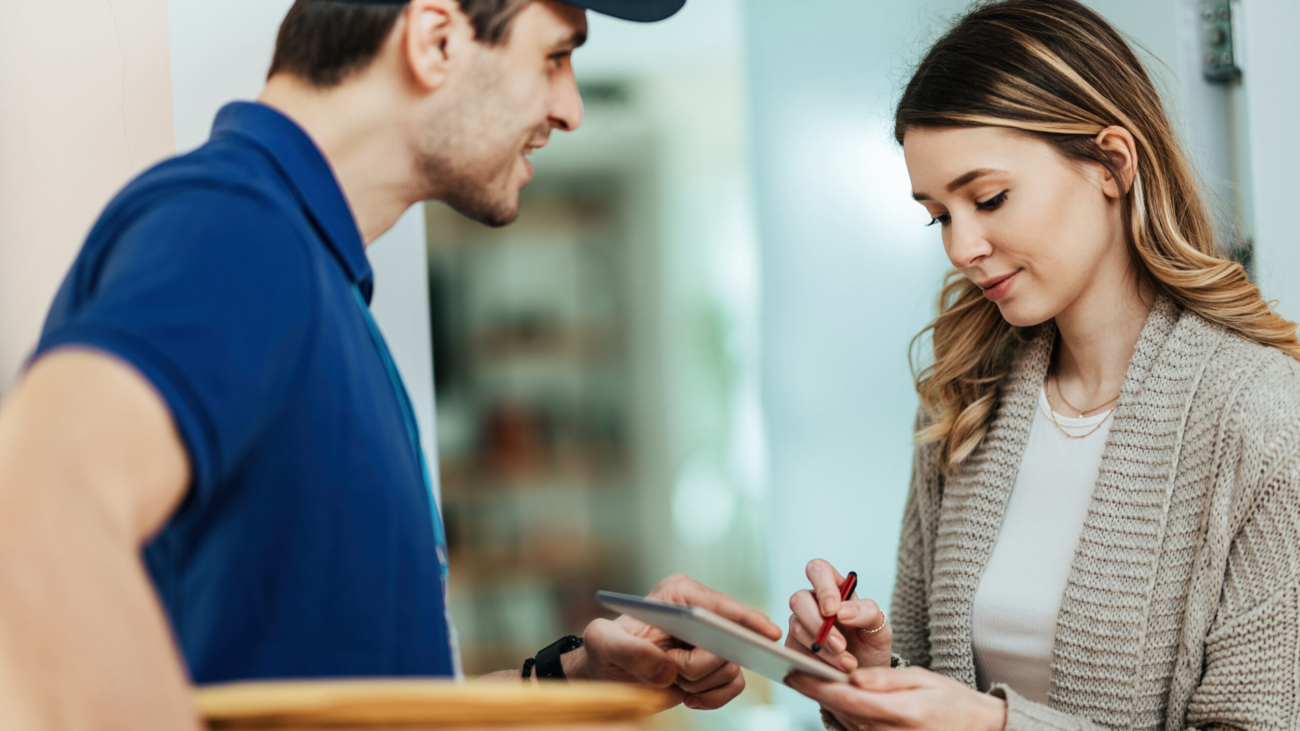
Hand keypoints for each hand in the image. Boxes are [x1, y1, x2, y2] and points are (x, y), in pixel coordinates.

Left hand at [569, 574, 781, 710]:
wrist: (608, 676)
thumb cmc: (605, 650)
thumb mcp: (602, 644)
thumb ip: (627, 651)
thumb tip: (666, 666)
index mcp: (679, 594)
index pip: (720, 605)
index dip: (746, 619)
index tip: (766, 635)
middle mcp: (700, 612)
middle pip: (729, 641)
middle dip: (700, 666)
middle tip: (672, 670)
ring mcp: (710, 640)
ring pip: (731, 666)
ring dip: (700, 683)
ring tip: (672, 680)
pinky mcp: (714, 665)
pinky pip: (733, 685)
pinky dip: (713, 697)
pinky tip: (688, 697)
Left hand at [785, 667, 1006, 730]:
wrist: (976, 729)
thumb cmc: (951, 699)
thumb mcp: (922, 680)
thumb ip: (885, 680)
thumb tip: (852, 677)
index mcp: (900, 712)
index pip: (846, 698)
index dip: (816, 686)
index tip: (793, 671)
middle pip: (840, 710)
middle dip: (814, 691)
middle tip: (789, 670)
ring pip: (845, 719)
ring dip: (825, 700)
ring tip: (804, 677)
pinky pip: (856, 727)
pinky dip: (843, 710)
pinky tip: (832, 693)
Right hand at [786, 559, 891, 672]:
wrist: (865, 679)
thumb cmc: (871, 646)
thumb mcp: (880, 629)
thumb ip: (868, 613)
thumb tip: (841, 611)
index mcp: (834, 588)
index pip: (818, 570)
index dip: (822, 588)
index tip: (833, 611)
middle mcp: (812, 603)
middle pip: (799, 599)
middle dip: (818, 624)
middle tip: (840, 645)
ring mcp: (800, 625)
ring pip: (797, 627)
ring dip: (823, 648)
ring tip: (848, 664)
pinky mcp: (793, 648)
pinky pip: (794, 650)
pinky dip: (815, 661)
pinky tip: (832, 671)